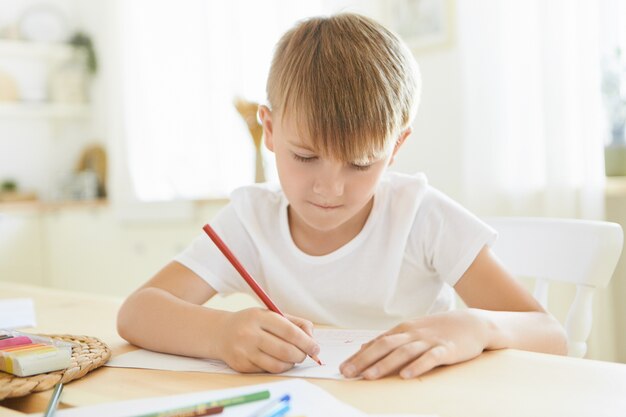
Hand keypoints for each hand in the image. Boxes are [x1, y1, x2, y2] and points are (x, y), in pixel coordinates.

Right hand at [215, 308, 319, 373]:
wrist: (221, 333)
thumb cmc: (253, 323)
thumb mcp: (271, 315)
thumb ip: (295, 324)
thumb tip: (312, 341)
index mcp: (259, 317)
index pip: (289, 331)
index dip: (306, 342)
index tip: (315, 348)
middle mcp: (249, 334)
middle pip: (285, 351)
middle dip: (301, 355)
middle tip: (305, 354)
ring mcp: (243, 351)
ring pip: (277, 365)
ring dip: (290, 364)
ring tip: (292, 358)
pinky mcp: (240, 366)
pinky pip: (267, 371)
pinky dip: (277, 368)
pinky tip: (276, 360)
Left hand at [340, 310, 489, 379]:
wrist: (473, 323)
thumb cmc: (440, 329)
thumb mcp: (412, 331)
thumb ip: (390, 339)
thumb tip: (364, 347)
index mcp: (403, 330)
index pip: (376, 342)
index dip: (359, 355)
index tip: (343, 367)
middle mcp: (413, 334)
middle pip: (384, 346)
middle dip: (364, 360)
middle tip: (347, 372)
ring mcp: (429, 341)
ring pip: (403, 352)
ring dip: (384, 364)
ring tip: (369, 376)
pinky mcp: (446, 350)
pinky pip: (430, 358)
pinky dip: (417, 366)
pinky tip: (406, 376)